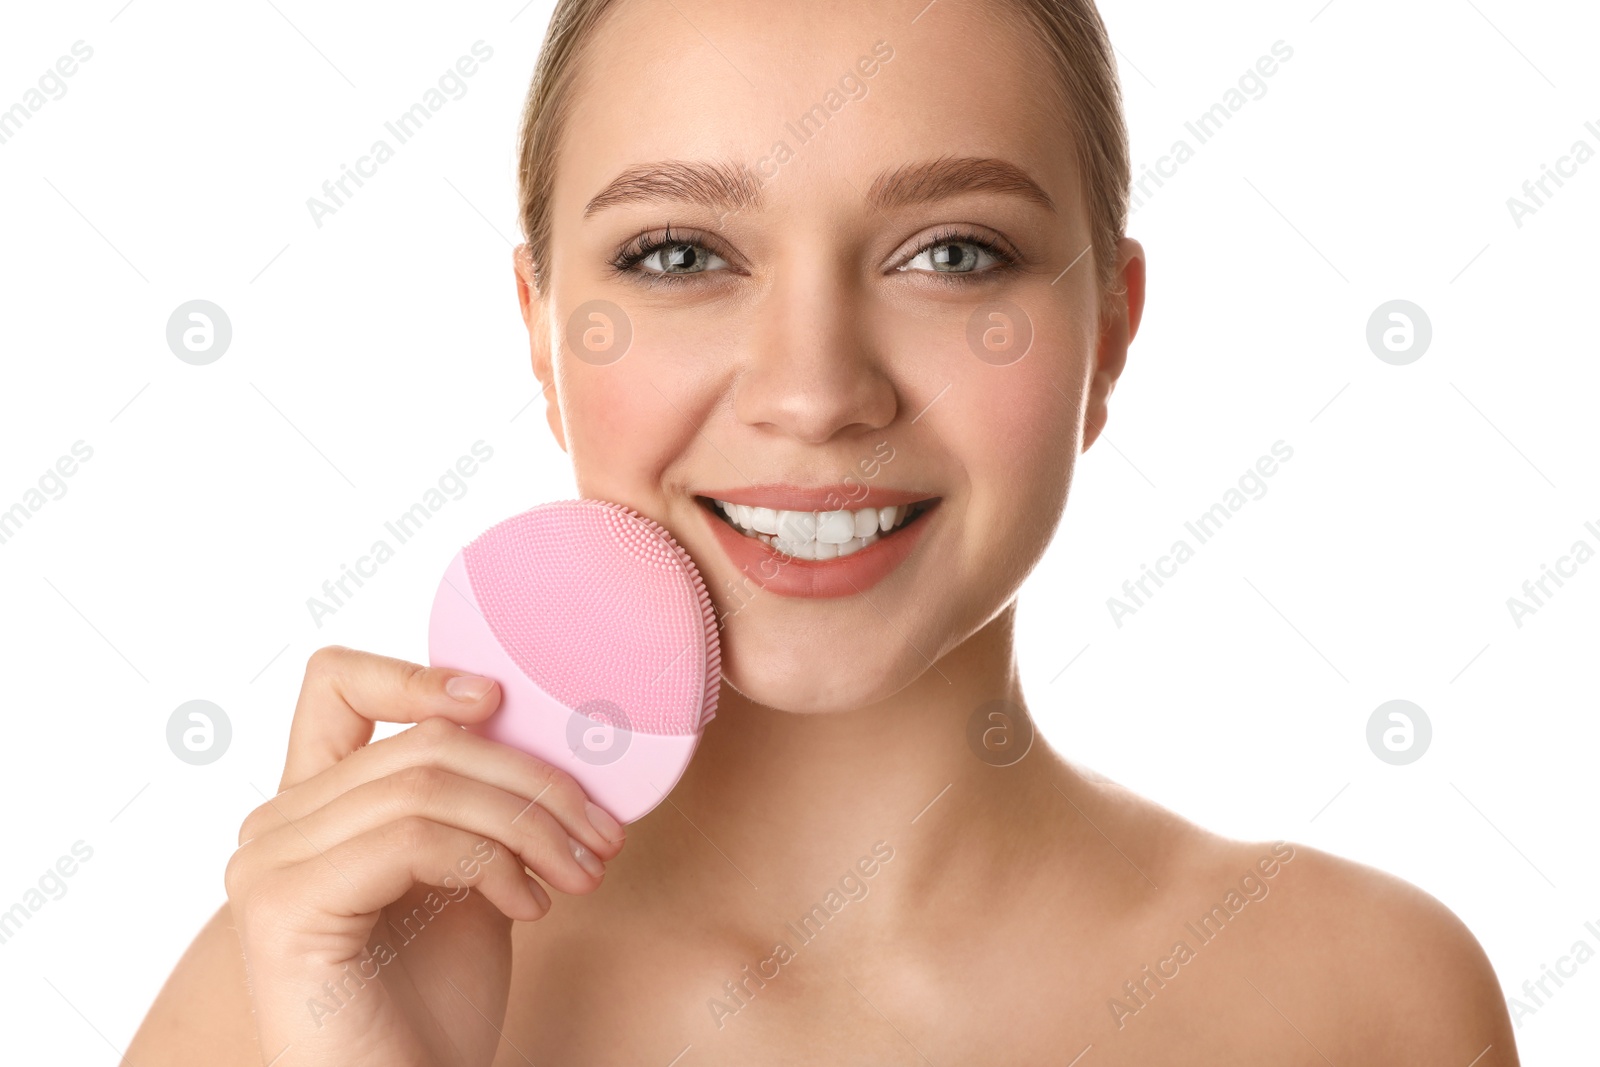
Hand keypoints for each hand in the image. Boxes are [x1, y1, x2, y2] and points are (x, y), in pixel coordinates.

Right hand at [224, 645, 624, 1066]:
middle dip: (534, 780)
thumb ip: (479, 807)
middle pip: (421, 742)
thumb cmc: (435, 1012)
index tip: (499, 704)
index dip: (419, 675)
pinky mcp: (284, 906)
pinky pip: (413, 836)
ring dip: (530, 824)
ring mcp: (269, 864)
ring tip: (580, 873)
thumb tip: (551, 738)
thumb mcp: (471, 880)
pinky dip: (491, 860)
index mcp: (312, 810)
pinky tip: (528, 907)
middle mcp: (275, 827)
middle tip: (601, 833)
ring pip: (427, 783)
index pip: (337, 685)